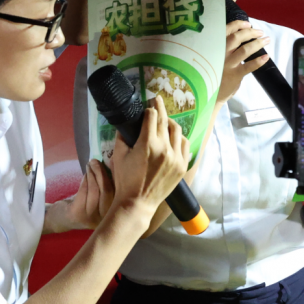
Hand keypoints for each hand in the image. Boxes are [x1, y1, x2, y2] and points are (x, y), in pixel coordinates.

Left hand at [63, 159, 112, 229]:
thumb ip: (106, 188)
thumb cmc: (83, 206)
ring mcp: (90, 218)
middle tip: (96, 161)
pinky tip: (85, 174)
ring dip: (92, 174)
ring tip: (90, 164)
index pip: (118, 193)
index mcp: (113, 216)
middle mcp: (104, 219)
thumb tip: (111, 164)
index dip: (116, 176)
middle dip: (101, 173)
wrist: (61, 219)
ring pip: (95, 190)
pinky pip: (84, 192)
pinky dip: (85, 180)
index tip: (113, 162)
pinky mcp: (77, 214)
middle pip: (107, 191)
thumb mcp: (98, 199)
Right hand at [109, 96, 190, 221]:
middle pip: (165, 120)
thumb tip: (127, 123)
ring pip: (177, 131)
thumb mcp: (118, 155)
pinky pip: (185, 145)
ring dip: (170, 123)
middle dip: (160, 108)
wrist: (138, 203)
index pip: (152, 116)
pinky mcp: (182, 166)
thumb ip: (122, 136)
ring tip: (165, 120)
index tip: (148, 104)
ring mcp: (176, 158)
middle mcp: (165, 149)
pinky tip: (173, 137)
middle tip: (157, 100)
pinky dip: (179, 138)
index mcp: (148, 144)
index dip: (149, 108)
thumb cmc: (125, 179)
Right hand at [218, 20, 269, 102]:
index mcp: (214, 47)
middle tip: (260, 32)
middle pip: (237, 37)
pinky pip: (248, 66)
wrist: (207, 94)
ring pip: (244, 50)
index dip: (238, 25)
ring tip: (266, 40)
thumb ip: (222, 48)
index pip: (226, 31)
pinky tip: (266, 56)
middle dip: (250, 32)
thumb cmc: (211, 73)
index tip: (248, 23)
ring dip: (257, 43)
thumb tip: (239, 38)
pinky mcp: (234, 75)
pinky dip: (258, 61)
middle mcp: (220, 53)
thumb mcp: (213, 57)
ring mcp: (227, 64)